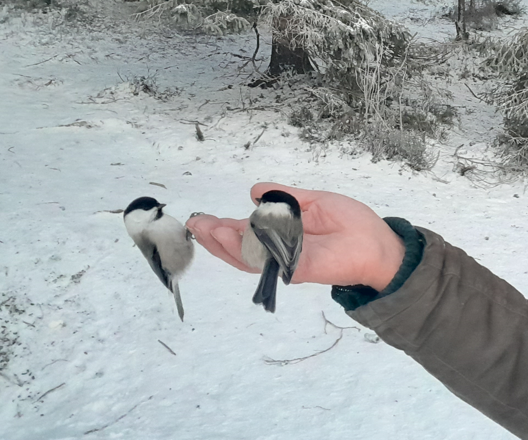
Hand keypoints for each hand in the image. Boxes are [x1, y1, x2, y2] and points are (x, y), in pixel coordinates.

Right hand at [186, 183, 404, 290]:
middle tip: (195, 224)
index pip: (246, 235)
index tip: (203, 219)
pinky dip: (248, 251)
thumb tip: (254, 192)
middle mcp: (279, 252)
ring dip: (224, 244)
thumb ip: (284, 198)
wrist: (379, 244)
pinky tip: (230, 237)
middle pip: (240, 249)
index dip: (224, 229)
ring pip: (248, 258)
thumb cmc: (351, 224)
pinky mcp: (299, 268)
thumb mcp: (313, 201)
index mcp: (281, 236)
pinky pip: (268, 262)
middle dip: (216, 238)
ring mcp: (287, 262)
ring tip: (205, 229)